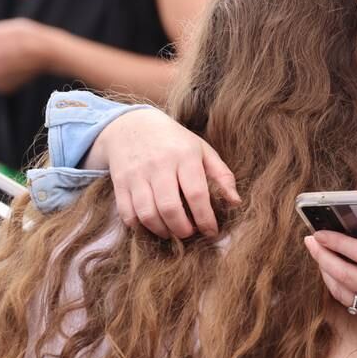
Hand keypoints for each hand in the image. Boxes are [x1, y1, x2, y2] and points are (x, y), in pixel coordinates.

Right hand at [98, 108, 238, 238]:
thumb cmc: (175, 142)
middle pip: (170, 208)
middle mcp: (159, 165)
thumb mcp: (202, 150)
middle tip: (189, 232)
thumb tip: (236, 202)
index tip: (211, 231)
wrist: (132, 125)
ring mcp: (137, 174)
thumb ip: (222, 175)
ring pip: (147, 213)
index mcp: (184, 156)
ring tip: (172, 231)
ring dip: (162, 230)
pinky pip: (127, 213)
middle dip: (182, 229)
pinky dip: (140, 226)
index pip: (196, 194)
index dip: (205, 218)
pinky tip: (152, 224)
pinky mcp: (120, 182)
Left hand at [304, 207, 356, 355]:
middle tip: (310, 243)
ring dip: (328, 275)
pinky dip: (341, 292)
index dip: (337, 243)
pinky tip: (337, 278)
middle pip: (346, 274)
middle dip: (323, 257)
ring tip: (321, 259)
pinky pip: (354, 308)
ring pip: (345, 294)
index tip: (319, 232)